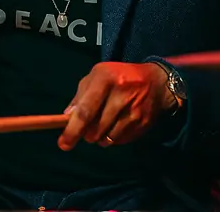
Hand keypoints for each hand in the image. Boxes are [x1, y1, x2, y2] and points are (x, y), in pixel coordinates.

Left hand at [58, 62, 176, 150]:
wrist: (156, 82)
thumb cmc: (119, 77)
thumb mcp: (97, 76)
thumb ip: (80, 96)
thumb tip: (66, 119)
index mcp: (105, 79)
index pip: (86, 110)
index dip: (73, 130)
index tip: (63, 144)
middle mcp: (121, 95)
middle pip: (96, 129)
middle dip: (86, 135)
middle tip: (86, 129)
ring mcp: (134, 111)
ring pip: (107, 139)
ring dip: (100, 137)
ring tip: (103, 124)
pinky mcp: (143, 124)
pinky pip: (120, 141)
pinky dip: (113, 138)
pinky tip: (117, 125)